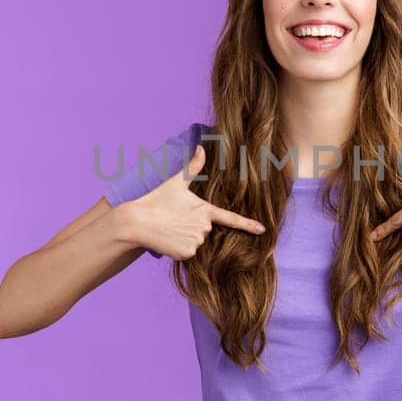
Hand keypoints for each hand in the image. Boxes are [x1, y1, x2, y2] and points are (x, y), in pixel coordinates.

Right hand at [118, 144, 265, 260]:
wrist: (138, 221)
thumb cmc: (157, 200)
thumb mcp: (176, 182)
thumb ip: (193, 167)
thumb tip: (200, 146)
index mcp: (205, 210)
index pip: (231, 219)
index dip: (248, 225)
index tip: (264, 230)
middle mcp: (204, 228)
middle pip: (206, 231)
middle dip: (193, 227)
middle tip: (175, 219)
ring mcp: (196, 242)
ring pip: (197, 243)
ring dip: (186, 238)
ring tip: (170, 229)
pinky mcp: (186, 254)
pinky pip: (188, 254)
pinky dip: (179, 249)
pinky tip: (169, 240)